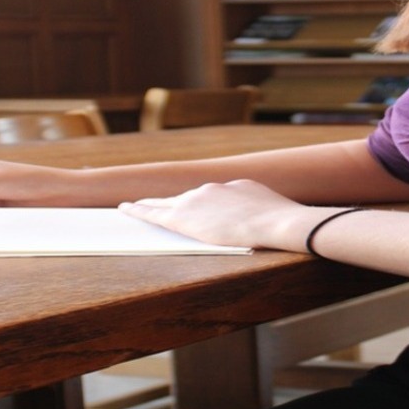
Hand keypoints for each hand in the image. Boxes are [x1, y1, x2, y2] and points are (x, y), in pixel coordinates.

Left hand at [121, 179, 310, 250]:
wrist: (277, 221)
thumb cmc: (283, 222)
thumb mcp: (274, 211)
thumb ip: (262, 213)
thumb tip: (269, 220)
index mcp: (235, 186)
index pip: (212, 197)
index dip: (202, 204)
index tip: (198, 208)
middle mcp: (212, 188)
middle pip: (185, 196)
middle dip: (172, 202)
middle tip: (154, 204)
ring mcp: (196, 200)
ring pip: (167, 202)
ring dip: (152, 205)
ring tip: (134, 208)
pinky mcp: (183, 217)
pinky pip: (155, 213)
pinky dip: (139, 211)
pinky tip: (126, 209)